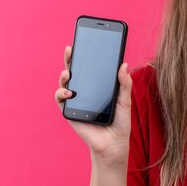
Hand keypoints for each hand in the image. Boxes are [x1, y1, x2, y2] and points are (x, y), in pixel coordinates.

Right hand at [55, 46, 131, 163]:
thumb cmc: (120, 123)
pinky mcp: (70, 112)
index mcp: (98, 86)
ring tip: (68, 73)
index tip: (86, 41)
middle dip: (71, 58)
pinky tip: (69, 91)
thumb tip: (123, 64)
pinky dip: (62, 93)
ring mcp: (76, 100)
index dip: (86, 54)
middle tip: (71, 49)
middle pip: (75, 70)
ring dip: (64, 75)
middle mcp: (85, 90)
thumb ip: (124, 84)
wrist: (114, 144)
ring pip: (64, 82)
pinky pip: (61, 100)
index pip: (90, 67)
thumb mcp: (125, 101)